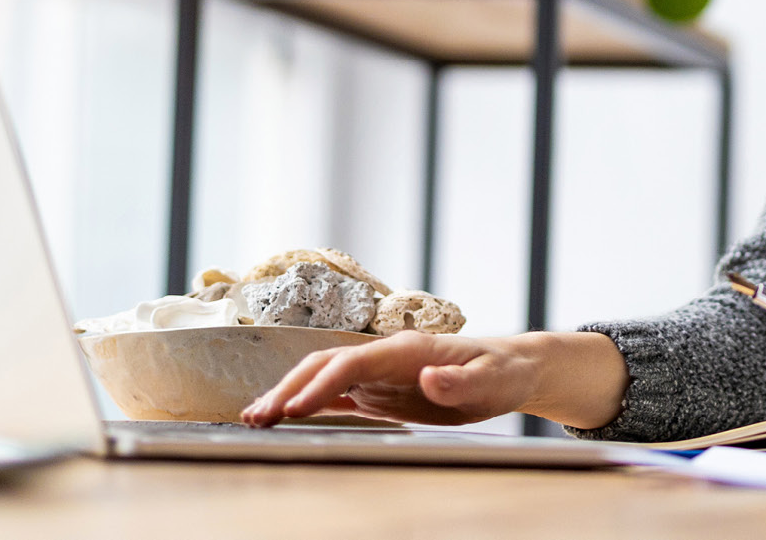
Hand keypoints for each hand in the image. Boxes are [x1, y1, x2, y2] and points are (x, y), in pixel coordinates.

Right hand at [241, 331, 540, 427]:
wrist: (510, 368)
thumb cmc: (502, 373)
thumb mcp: (492, 381)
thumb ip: (460, 381)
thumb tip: (430, 378)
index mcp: (406, 349)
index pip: (352, 363)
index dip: (321, 385)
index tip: (294, 408)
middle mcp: (385, 356)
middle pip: (325, 366)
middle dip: (288, 388)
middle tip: (257, 416)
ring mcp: (379, 373)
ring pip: (323, 378)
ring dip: (289, 395)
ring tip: (255, 417)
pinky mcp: (380, 391)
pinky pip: (337, 395)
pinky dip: (308, 404)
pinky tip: (284, 417)